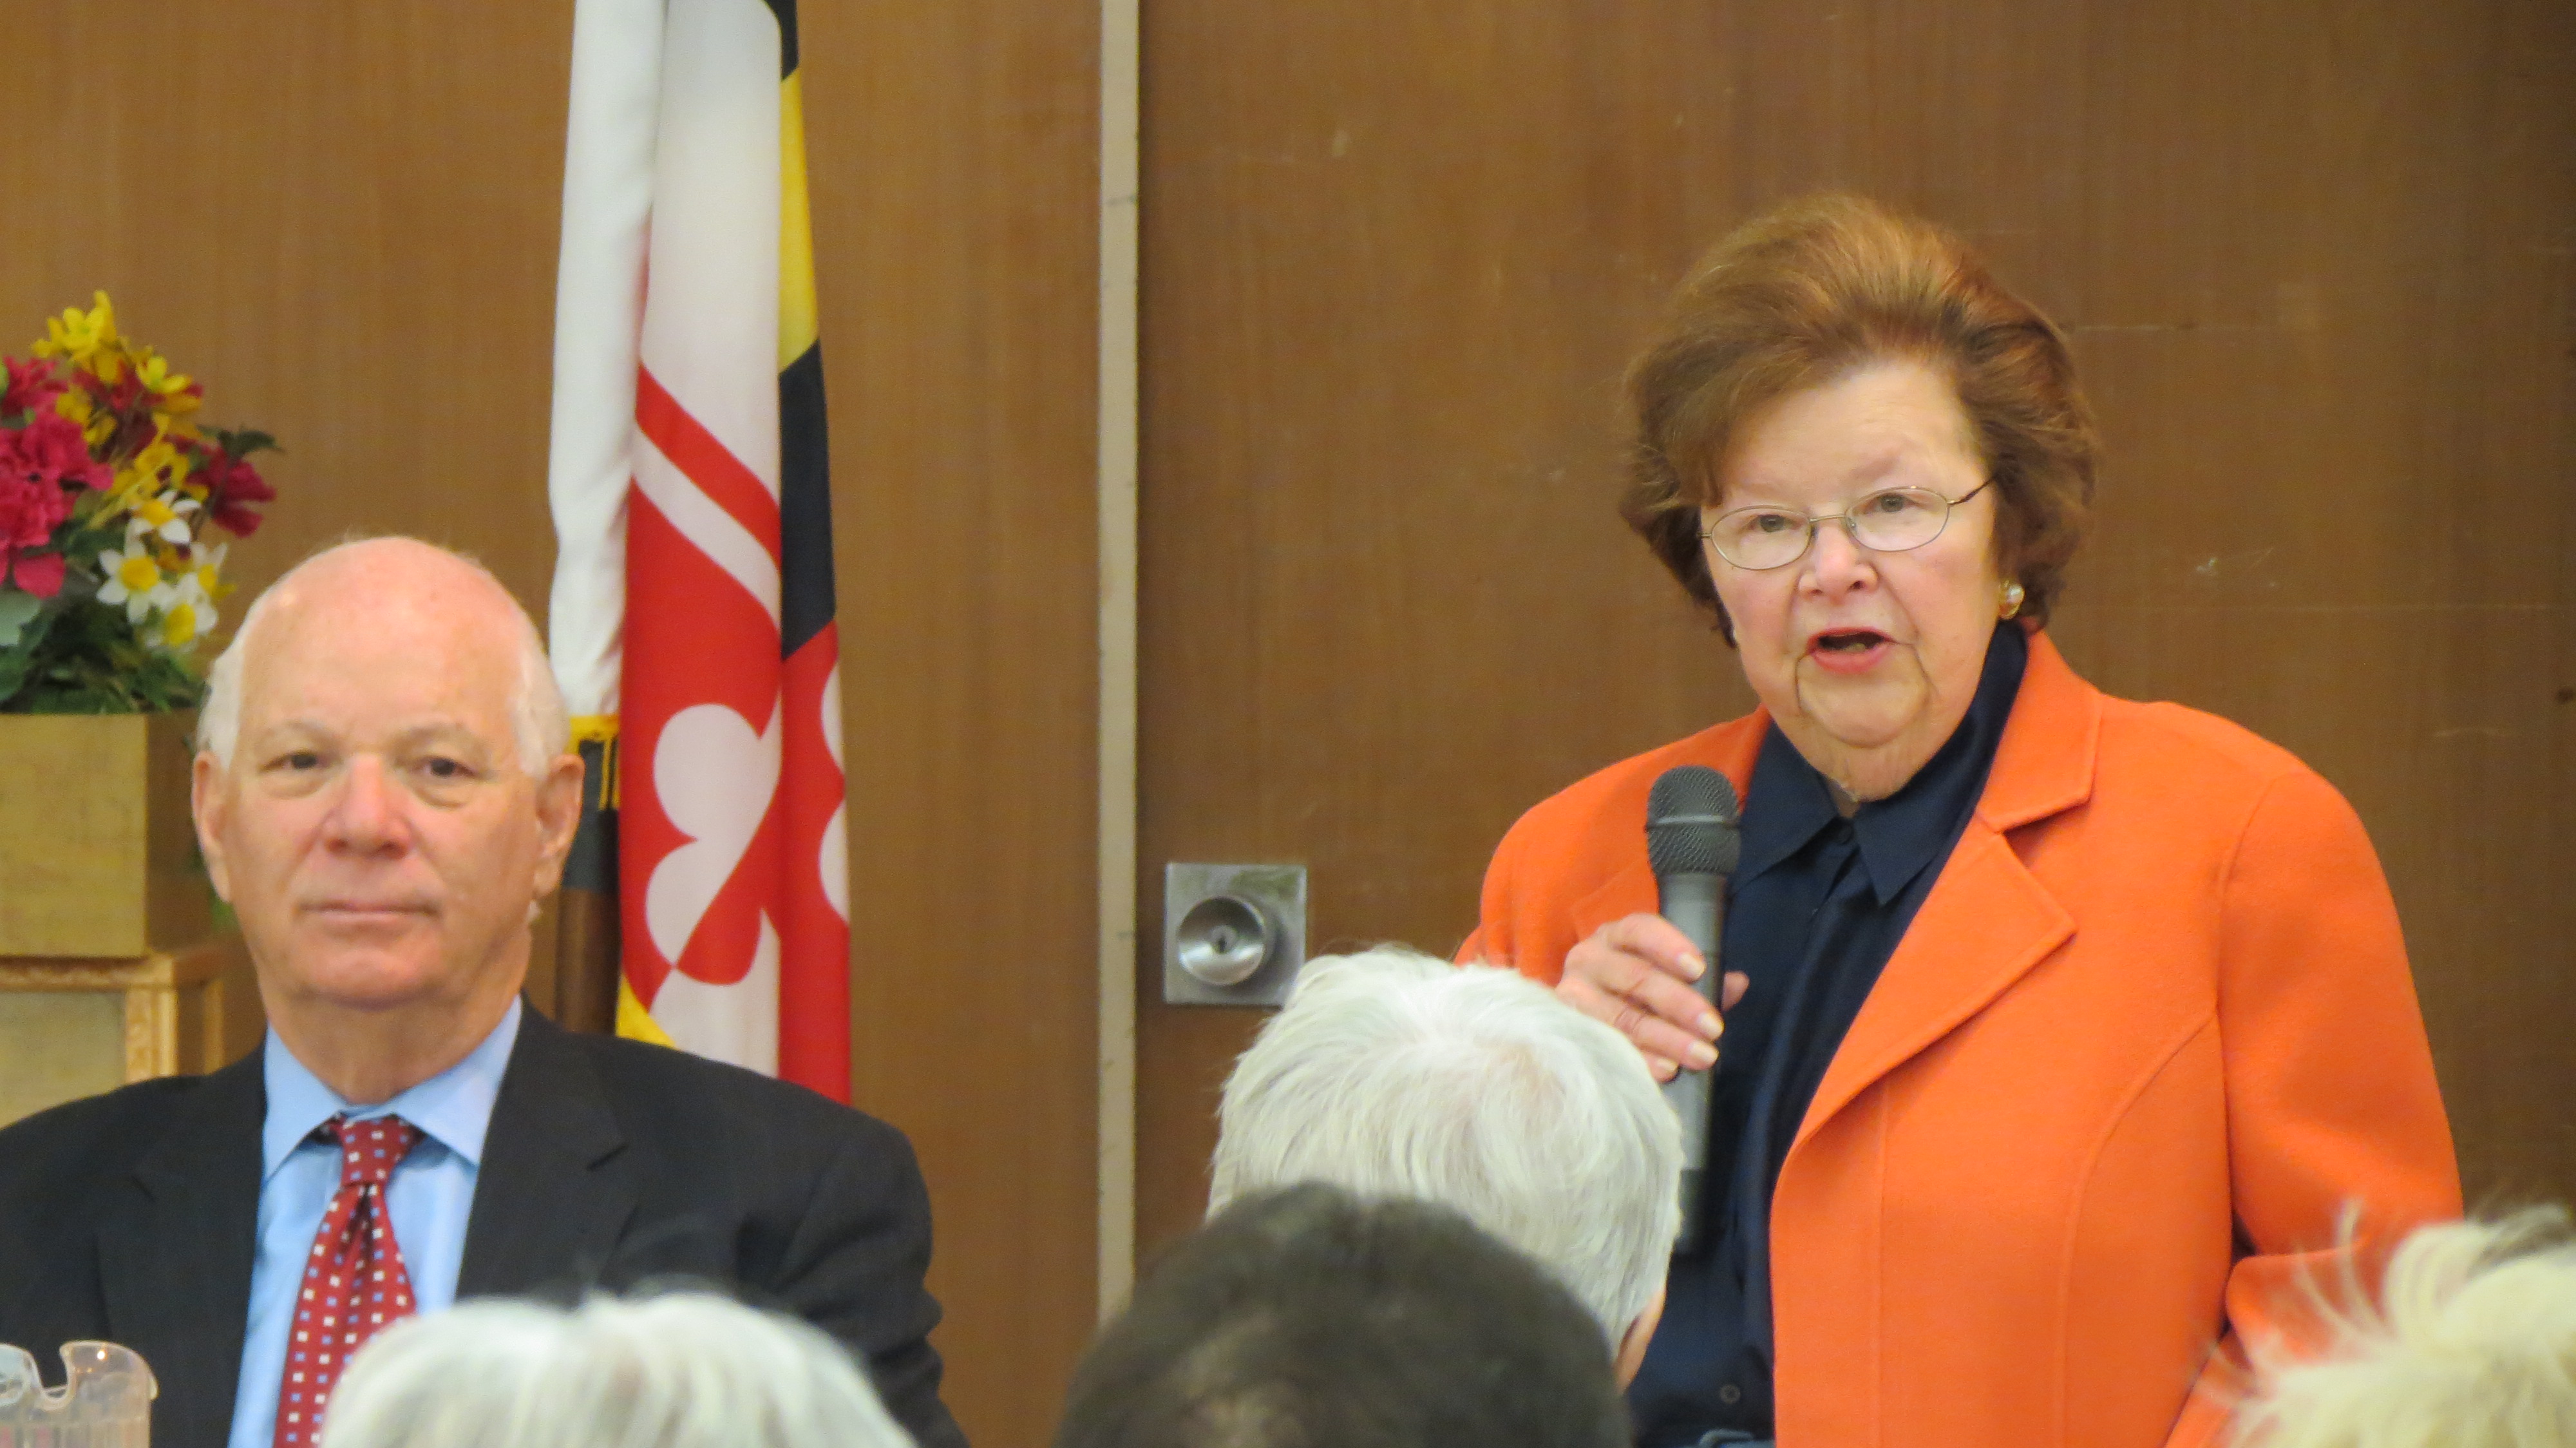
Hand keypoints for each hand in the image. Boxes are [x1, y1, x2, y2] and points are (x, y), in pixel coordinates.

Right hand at [1558, 912, 1748, 1081]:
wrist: (1577, 1011)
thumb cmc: (1629, 987)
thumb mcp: (1662, 974)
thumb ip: (1700, 980)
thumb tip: (1736, 984)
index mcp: (1615, 936)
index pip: (1640, 930)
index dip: (1669, 946)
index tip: (1699, 969)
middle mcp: (1589, 959)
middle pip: (1635, 976)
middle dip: (1679, 1003)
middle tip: (1714, 1028)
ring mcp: (1573, 996)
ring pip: (1622, 1016)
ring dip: (1666, 1038)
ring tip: (1701, 1055)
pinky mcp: (1568, 1031)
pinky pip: (1608, 1047)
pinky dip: (1641, 1059)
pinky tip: (1667, 1070)